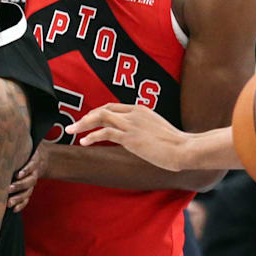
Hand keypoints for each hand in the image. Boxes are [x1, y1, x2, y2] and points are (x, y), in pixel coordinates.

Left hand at [8, 142, 45, 212]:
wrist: (41, 158)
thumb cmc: (29, 149)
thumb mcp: (28, 143)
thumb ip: (19, 138)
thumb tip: (6, 126)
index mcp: (34, 160)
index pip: (31, 165)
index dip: (26, 169)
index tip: (18, 173)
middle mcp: (34, 173)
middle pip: (29, 181)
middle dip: (19, 186)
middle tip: (8, 188)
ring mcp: (32, 182)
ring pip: (28, 192)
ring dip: (18, 198)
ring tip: (8, 203)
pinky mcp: (29, 189)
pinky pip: (27, 199)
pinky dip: (21, 205)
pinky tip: (13, 209)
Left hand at [64, 103, 186, 171]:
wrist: (184, 148)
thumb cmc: (174, 144)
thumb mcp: (156, 130)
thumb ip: (143, 129)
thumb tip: (135, 138)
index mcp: (140, 109)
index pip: (112, 107)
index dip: (97, 113)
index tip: (88, 121)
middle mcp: (134, 113)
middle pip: (103, 110)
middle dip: (86, 117)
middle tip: (73, 126)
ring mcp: (131, 124)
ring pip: (99, 117)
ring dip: (82, 124)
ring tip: (70, 131)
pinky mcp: (130, 137)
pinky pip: (104, 132)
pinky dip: (91, 136)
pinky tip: (84, 141)